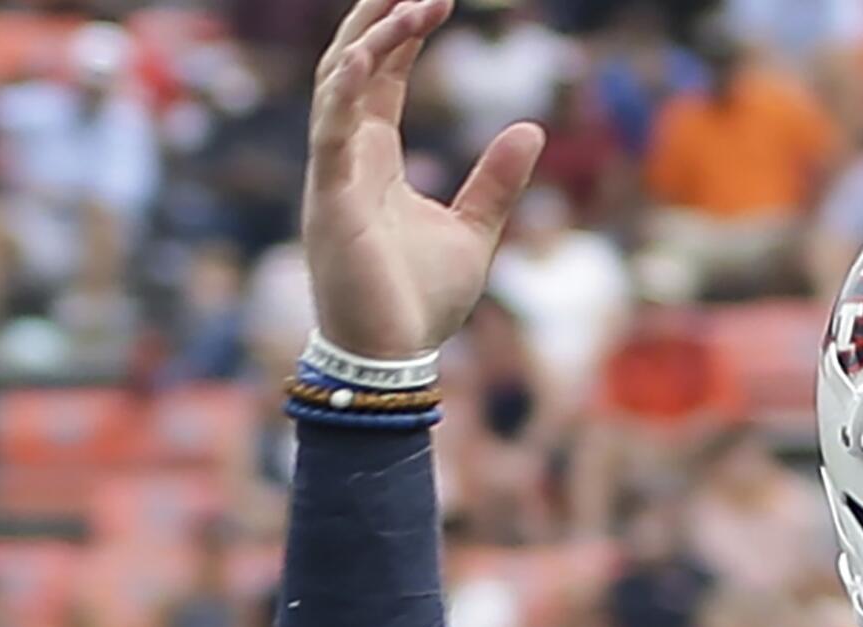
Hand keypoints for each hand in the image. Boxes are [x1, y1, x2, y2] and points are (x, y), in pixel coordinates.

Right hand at [304, 0, 544, 358]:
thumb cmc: (421, 301)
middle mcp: (346, 154)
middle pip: (355, 62)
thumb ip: (499, 179)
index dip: (405, 31)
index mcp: (375, 157)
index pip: (384, 75)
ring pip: (340, 83)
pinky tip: (367, 54)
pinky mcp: (331, 200)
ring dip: (373, 38)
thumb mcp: (476, 230)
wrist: (394, 358)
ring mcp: (333, 174)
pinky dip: (345, 89)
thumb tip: (532, 126)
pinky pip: (330, 130)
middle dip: (380, 14)